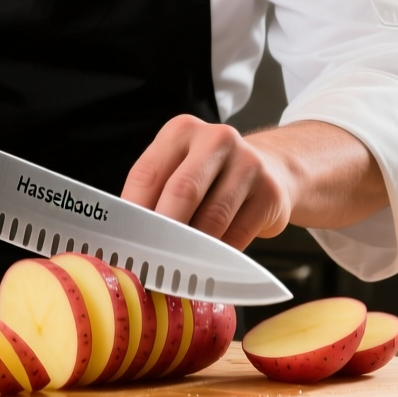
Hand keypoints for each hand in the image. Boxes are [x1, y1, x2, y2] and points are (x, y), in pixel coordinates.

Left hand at [120, 116, 296, 248]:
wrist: (270, 169)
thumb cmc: (211, 176)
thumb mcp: (179, 169)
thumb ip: (155, 195)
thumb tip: (129, 239)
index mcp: (181, 131)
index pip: (147, 173)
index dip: (134, 214)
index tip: (126, 244)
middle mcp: (216, 139)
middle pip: (182, 191)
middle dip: (163, 232)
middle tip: (151, 260)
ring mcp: (248, 163)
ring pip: (212, 218)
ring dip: (193, 249)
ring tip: (180, 265)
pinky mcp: (271, 192)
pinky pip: (238, 234)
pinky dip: (219, 254)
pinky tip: (211, 260)